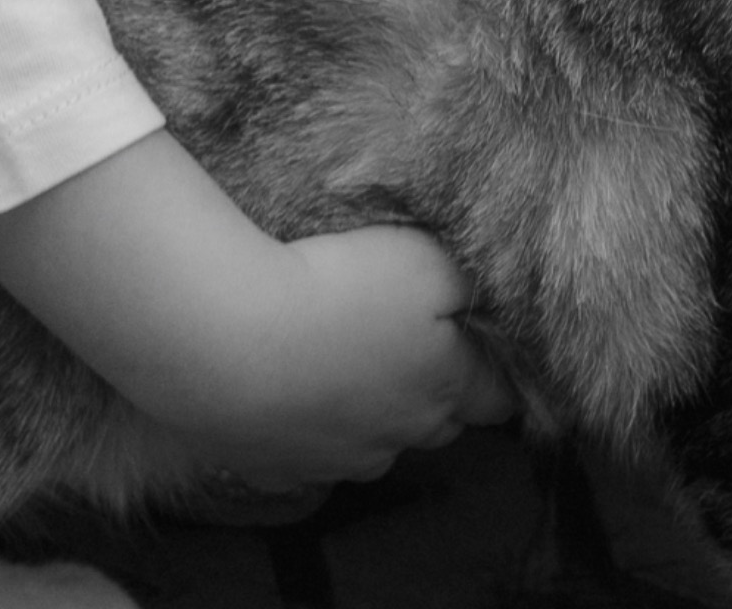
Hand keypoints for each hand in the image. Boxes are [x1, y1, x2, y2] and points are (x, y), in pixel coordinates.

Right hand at [181, 223, 517, 488]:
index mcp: (444, 388)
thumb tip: (487, 302)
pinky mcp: (277, 470)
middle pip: (439, 425)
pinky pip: (310, 456)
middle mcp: (399, 437)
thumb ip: (468, 285)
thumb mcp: (428, 261)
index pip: (497, 398)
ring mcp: (337, 462)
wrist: (232, 340)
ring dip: (374, 415)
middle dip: (440, 395)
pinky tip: (292, 393)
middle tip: (419, 350)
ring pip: (375, 445)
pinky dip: (310, 429)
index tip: (489, 350)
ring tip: (347, 366)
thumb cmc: (343, 290)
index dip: (499, 374)